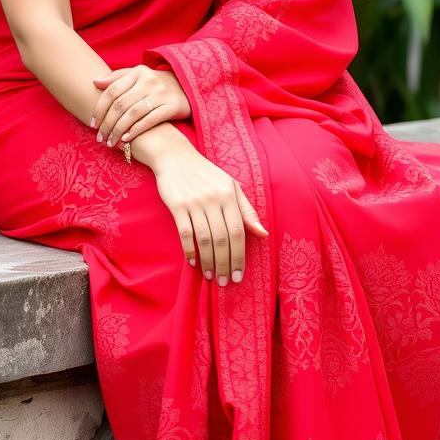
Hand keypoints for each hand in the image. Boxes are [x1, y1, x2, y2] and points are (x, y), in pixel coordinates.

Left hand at [91, 65, 190, 149]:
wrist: (187, 88)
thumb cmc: (156, 84)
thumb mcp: (139, 76)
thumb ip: (118, 78)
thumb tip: (95, 82)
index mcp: (138, 72)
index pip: (112, 91)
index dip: (99, 108)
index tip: (92, 123)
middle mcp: (149, 81)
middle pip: (120, 104)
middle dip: (107, 123)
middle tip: (99, 137)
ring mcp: (161, 94)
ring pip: (132, 114)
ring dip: (118, 130)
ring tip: (111, 142)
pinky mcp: (172, 107)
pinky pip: (149, 120)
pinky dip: (135, 130)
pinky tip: (126, 139)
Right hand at [149, 133, 269, 284]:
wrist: (176, 157)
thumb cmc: (207, 175)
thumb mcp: (231, 186)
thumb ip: (247, 211)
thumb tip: (263, 234)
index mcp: (229, 195)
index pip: (238, 232)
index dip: (239, 256)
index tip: (239, 275)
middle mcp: (213, 199)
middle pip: (222, 238)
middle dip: (225, 263)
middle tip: (226, 282)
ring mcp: (194, 203)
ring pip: (204, 238)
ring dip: (208, 261)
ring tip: (211, 276)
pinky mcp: (177, 205)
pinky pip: (185, 232)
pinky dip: (189, 250)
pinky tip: (193, 262)